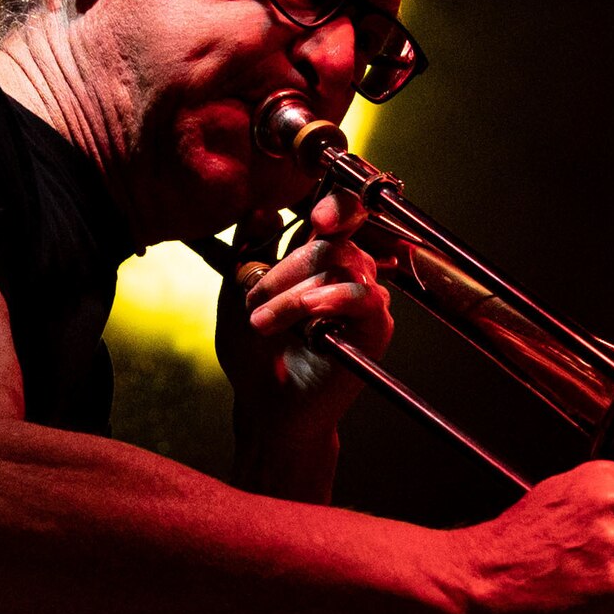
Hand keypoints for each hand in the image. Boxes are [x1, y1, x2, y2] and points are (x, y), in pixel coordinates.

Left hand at [215, 189, 393, 441]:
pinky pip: (364, 298)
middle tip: (253, 303)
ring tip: (262, 323)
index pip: (340, 217)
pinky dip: (331, 300)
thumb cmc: (253, 354)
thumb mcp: (238, 292)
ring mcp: (364, 300)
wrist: (266, 406)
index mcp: (319, 259)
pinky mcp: (375, 328)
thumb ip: (249, 247)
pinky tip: (308, 316)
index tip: (318, 217)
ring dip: (294, 294)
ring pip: (342, 267)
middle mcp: (347, 274)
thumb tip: (263, 209)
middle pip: (333, 243)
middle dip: (285, 270)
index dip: (336, 207)